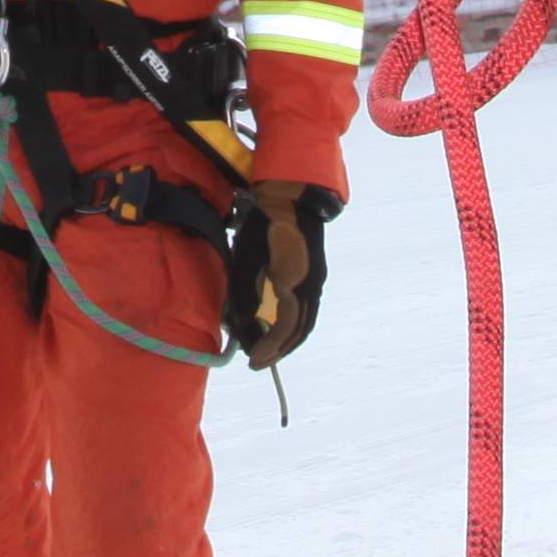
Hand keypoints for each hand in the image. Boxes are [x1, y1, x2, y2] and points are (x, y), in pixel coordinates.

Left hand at [226, 181, 334, 367]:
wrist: (291, 194)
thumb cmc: (263, 224)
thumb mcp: (246, 259)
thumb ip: (244, 294)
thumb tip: (240, 325)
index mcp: (295, 284)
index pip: (284, 328)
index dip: (268, 348)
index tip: (252, 363)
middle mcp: (311, 286)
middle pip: (299, 329)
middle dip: (279, 349)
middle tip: (259, 361)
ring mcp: (316, 279)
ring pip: (304, 320)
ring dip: (286, 338)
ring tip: (266, 346)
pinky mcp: (314, 272)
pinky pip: (305, 307)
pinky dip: (292, 322)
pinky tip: (276, 322)